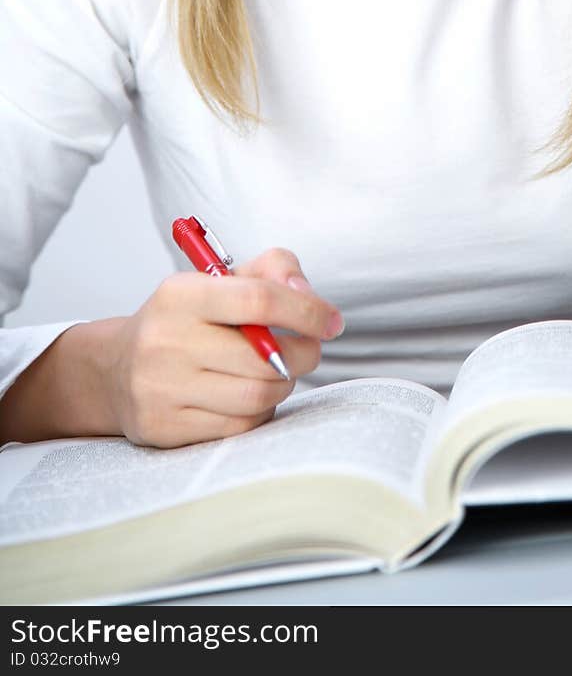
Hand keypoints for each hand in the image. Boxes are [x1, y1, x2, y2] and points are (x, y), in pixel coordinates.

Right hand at [105, 248, 342, 447]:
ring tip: (275, 372)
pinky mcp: (164, 428)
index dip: (306, 311)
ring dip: (282, 385)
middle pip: (264, 358)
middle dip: (303, 354)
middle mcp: (165, 341)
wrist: (115, 369)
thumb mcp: (220, 279)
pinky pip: (239, 427)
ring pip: (256, 397)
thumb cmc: (186, 320)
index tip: (332, 321)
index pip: (258, 299)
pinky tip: (250, 396)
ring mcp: (161, 389)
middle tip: (307, 350)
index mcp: (180, 294)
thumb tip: (306, 292)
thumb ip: (272, 269)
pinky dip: (259, 412)